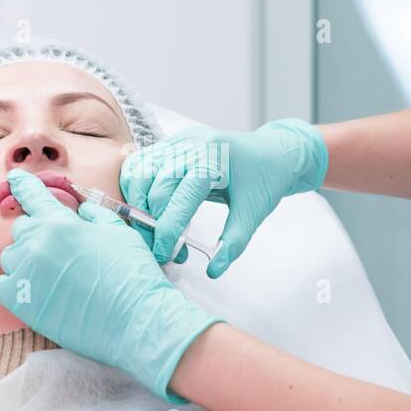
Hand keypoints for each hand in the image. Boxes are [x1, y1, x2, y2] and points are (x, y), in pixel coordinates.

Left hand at [0, 169, 224, 402]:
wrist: (135, 319)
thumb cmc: (132, 274)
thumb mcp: (119, 231)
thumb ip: (94, 215)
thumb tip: (82, 210)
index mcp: (61, 222)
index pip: (32, 195)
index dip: (23, 185)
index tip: (14, 179)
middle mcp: (37, 243)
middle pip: (21, 228)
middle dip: (36, 234)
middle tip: (59, 252)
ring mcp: (26, 273)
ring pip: (11, 257)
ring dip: (26, 261)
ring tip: (52, 276)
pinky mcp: (21, 302)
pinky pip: (2, 286)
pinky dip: (14, 287)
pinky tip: (35, 292)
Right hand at [119, 118, 328, 276]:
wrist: (273, 153)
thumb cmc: (265, 179)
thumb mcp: (253, 214)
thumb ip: (233, 243)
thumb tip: (214, 270)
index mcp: (213, 160)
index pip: (178, 199)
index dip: (167, 231)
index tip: (166, 253)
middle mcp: (192, 145)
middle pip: (154, 186)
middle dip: (151, 222)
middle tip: (161, 247)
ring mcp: (179, 141)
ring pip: (139, 171)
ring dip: (138, 203)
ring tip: (153, 228)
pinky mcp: (173, 143)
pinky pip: (142, 163)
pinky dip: (137, 186)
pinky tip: (149, 207)